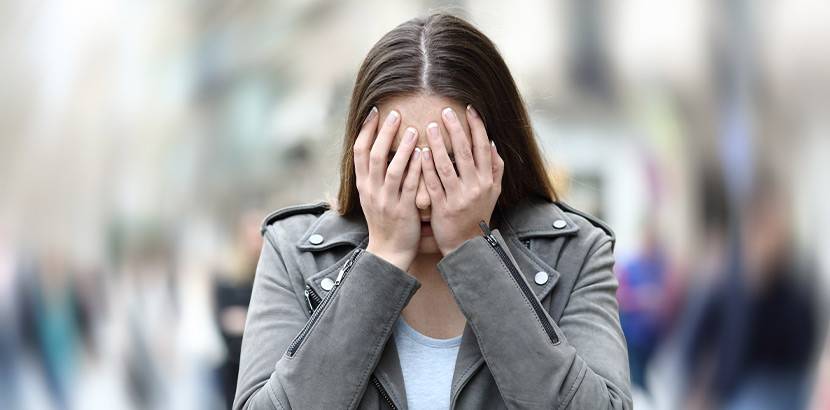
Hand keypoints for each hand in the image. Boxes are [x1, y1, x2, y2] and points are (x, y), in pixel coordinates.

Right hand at [355, 107, 422, 270]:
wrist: (389, 251)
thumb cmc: (385, 221)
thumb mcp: (372, 196)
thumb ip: (374, 174)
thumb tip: (378, 148)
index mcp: (363, 185)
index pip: (358, 152)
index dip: (366, 130)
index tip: (375, 112)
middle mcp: (371, 190)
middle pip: (374, 155)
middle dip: (384, 132)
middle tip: (394, 113)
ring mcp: (387, 200)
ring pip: (392, 169)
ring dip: (401, 148)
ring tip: (412, 129)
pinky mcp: (403, 210)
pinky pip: (409, 186)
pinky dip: (415, 169)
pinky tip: (422, 154)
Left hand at [421, 105, 503, 254]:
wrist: (467, 245)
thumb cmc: (478, 213)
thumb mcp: (493, 191)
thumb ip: (495, 167)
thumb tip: (491, 142)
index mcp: (487, 180)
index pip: (483, 148)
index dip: (477, 127)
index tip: (470, 109)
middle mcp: (475, 187)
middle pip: (465, 153)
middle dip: (456, 130)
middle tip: (445, 111)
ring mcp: (458, 197)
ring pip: (447, 166)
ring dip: (438, 144)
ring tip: (430, 126)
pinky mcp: (442, 207)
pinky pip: (433, 184)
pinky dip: (427, 167)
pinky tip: (420, 152)